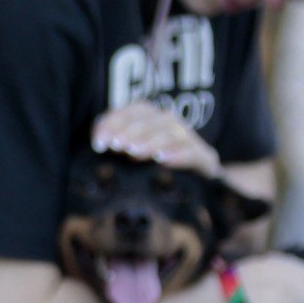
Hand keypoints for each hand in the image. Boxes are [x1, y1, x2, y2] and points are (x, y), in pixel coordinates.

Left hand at [91, 102, 219, 175]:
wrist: (199, 192)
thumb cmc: (156, 175)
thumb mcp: (133, 161)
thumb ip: (118, 148)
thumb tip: (98, 144)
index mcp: (154, 120)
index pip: (135, 110)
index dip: (115, 121)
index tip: (99, 141)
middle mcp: (172, 125)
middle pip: (154, 118)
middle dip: (131, 130)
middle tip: (116, 145)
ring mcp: (191, 140)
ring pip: (173, 131)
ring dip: (152, 140)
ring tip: (134, 152)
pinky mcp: (205, 158)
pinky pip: (194, 152)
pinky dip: (178, 154)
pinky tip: (162, 160)